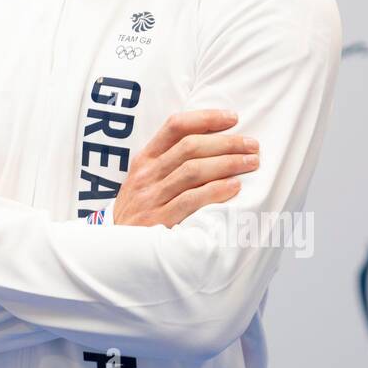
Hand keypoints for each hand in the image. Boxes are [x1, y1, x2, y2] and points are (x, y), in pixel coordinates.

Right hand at [111, 110, 257, 226]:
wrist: (115, 250)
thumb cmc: (139, 210)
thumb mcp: (144, 179)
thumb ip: (169, 161)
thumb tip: (213, 142)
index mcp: (145, 159)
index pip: (175, 126)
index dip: (206, 118)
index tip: (233, 118)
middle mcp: (147, 174)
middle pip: (190, 147)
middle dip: (226, 142)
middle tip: (252, 145)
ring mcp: (152, 197)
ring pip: (193, 170)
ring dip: (227, 163)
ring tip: (250, 162)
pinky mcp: (159, 220)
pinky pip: (191, 200)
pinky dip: (215, 191)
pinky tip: (234, 187)